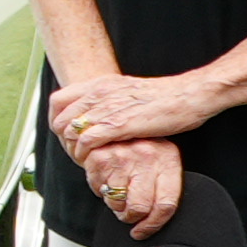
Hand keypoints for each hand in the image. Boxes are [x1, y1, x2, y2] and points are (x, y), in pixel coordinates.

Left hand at [48, 70, 211, 153]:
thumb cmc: (165, 97)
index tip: (68, 135)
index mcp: (99, 84)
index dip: (58, 120)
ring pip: (69, 131)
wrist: (190, 94)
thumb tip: (96, 112)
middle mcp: (98, 94)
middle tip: (76, 152)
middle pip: (59, 120)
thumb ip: (109, 99)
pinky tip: (94, 162)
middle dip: (63, 140)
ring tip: (85, 160)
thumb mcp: (128, 91)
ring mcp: (106, 108)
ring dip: (73, 149)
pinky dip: (85, 154)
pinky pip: (86, 141)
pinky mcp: (118, 124)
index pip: (57, 101)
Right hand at [87, 136, 184, 236]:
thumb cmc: (140, 144)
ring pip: (117, 202)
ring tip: (116, 191)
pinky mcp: (99, 157)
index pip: (166, 204)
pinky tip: (105, 178)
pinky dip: (99, 189)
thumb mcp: (160, 158)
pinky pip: (98, 189)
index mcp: (168, 159)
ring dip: (114, 204)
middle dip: (131, 217)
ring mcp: (122, 156)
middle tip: (127, 215)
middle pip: (140, 207)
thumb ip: (161, 183)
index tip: (141, 231)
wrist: (115, 116)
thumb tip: (150, 219)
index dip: (153, 224)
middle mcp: (147, 156)